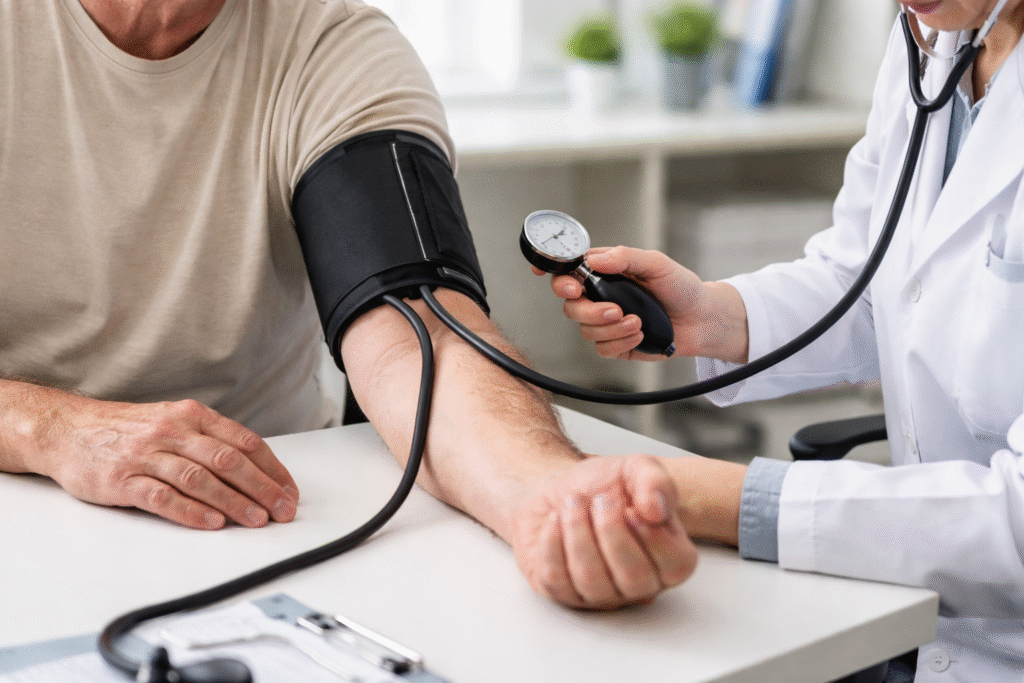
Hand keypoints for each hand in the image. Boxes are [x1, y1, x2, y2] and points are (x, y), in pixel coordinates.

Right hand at [35, 395, 298, 529]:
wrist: (66, 429)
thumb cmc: (127, 430)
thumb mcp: (173, 422)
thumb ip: (209, 441)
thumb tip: (256, 471)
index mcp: (192, 416)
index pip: (244, 442)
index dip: (272, 469)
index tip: (289, 491)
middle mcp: (173, 431)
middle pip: (228, 460)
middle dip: (262, 487)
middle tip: (283, 510)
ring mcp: (147, 455)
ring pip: (200, 479)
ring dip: (233, 502)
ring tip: (257, 520)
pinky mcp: (122, 480)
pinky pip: (163, 497)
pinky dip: (191, 511)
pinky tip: (212, 523)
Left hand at [510, 454, 697, 609]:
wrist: (562, 492)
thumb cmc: (606, 487)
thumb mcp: (638, 470)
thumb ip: (656, 482)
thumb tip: (656, 508)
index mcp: (670, 559)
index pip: (676, 566)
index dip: (653, 538)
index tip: (631, 509)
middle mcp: (639, 585)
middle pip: (633, 577)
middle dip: (610, 530)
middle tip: (599, 500)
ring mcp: (601, 595)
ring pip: (590, 578)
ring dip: (577, 531)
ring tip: (573, 503)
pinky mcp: (564, 593)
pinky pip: (556, 578)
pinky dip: (552, 543)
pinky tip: (555, 520)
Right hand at [536, 246, 747, 362]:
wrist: (702, 319)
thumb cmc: (681, 287)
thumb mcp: (657, 263)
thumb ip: (625, 258)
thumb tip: (594, 260)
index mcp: (605, 272)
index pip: (569, 271)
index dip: (553, 273)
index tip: (553, 278)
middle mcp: (601, 296)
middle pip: (570, 306)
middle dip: (589, 310)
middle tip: (613, 310)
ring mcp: (606, 322)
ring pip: (585, 330)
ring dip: (611, 329)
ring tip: (637, 321)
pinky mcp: (616, 344)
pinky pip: (602, 349)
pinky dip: (621, 342)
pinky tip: (640, 334)